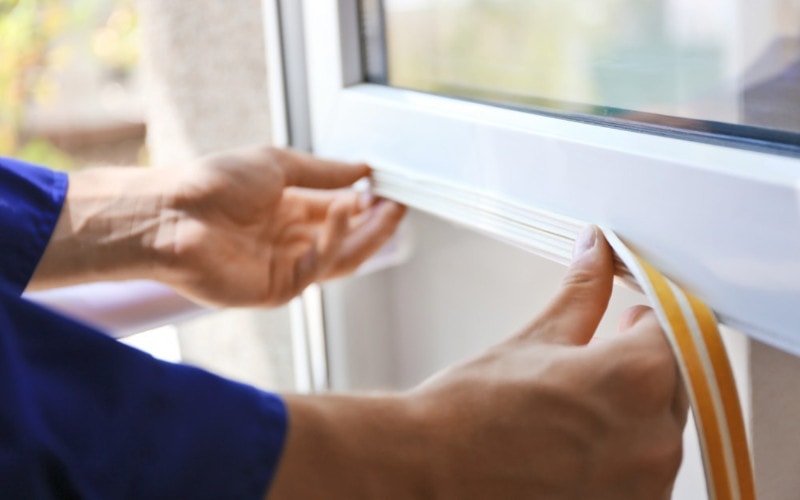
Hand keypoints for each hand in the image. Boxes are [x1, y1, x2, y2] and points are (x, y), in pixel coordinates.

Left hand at [167, 146, 405, 306]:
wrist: (171, 213)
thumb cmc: (211, 185)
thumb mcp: (277, 165)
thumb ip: (323, 172)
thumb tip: (363, 169)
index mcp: (288, 212)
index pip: (339, 212)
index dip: (366, 203)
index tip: (390, 188)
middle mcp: (290, 241)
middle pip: (347, 240)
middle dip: (376, 224)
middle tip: (400, 205)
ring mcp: (285, 267)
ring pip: (341, 258)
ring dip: (368, 236)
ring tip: (389, 210)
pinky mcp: (278, 289)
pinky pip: (318, 267)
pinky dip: (335, 239)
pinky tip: (345, 209)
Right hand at [269, 227, 686, 498]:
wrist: (429, 468)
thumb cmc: (471, 411)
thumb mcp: (535, 340)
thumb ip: (582, 292)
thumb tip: (596, 249)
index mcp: (636, 378)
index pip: (676, 333)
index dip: (648, 322)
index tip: (629, 320)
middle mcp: (653, 439)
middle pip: (674, 385)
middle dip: (640, 368)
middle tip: (594, 362)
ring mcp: (642, 487)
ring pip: (659, 432)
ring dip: (633, 413)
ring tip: (575, 408)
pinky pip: (642, 472)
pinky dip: (620, 455)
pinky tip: (575, 444)